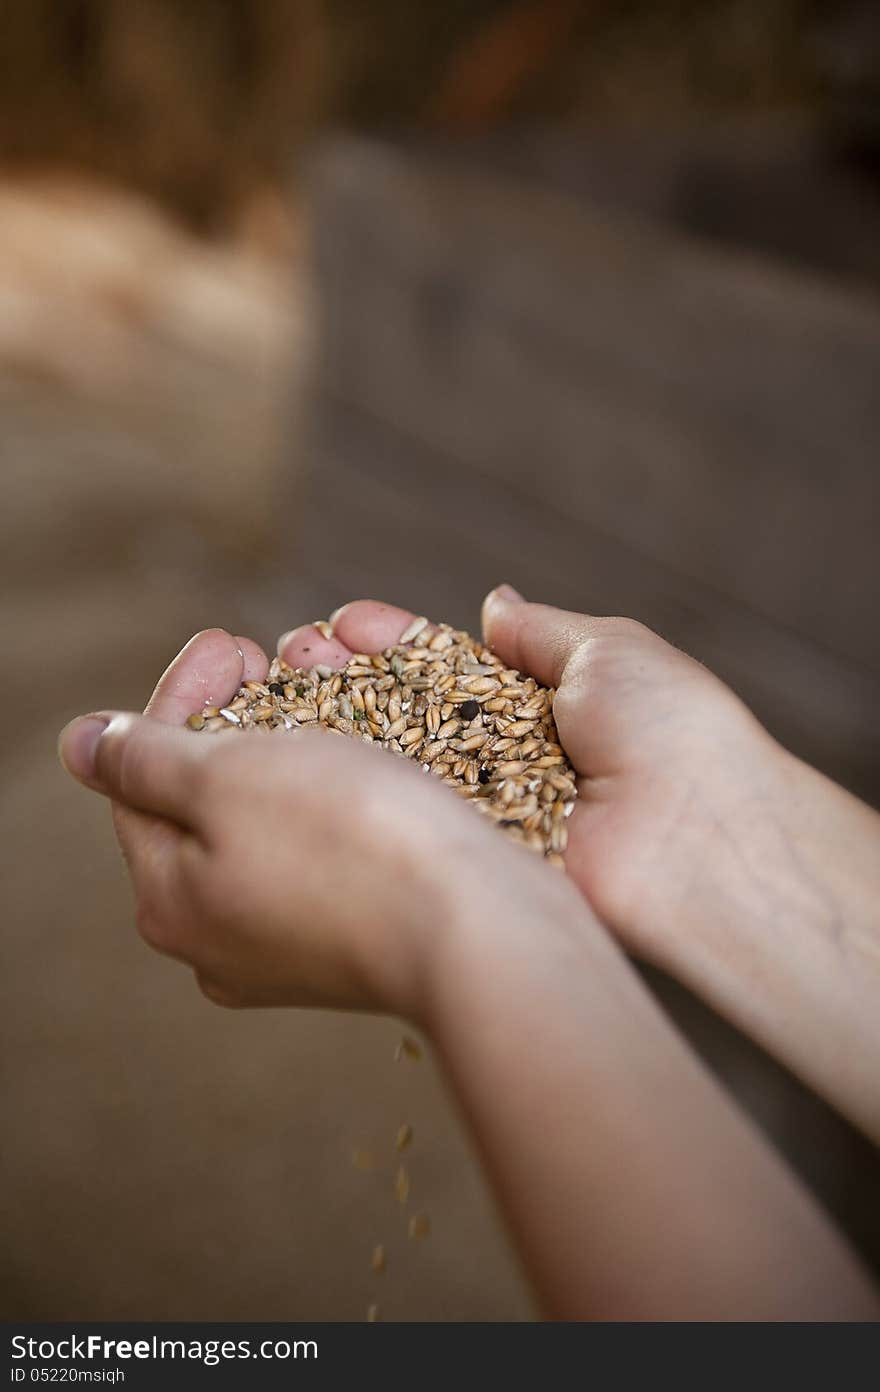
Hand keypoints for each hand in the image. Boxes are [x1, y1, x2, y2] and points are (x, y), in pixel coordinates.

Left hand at [57, 629, 550, 1016]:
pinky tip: (369, 755)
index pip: (141, 777)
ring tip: (329, 692)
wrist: (482, 928)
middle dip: (239, 715)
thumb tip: (80, 745)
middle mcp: (220, 937)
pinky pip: (326, 849)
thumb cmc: (354, 842)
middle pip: (207, 802)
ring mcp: (291, 948)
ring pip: (272, 823)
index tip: (229, 640)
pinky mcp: (358, 942)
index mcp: (169, 899)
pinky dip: (336, 792)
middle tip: (272, 658)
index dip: (179, 695)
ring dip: (290, 745)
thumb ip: (144, 759)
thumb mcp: (229, 777)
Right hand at [277, 594, 765, 966]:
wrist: (705, 838)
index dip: (390, 643)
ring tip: (279, 690)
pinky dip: (358, 792)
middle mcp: (502, 759)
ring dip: (335, 731)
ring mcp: (483, 815)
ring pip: (393, 767)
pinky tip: (307, 762)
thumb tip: (494, 605)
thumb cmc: (671, 731)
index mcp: (536, 704)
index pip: (443, 665)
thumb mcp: (610, 650)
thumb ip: (542, 632)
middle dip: (344, 681)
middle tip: (290, 654)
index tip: (342, 622)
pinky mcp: (474, 862)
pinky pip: (408, 823)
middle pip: (404, 715)